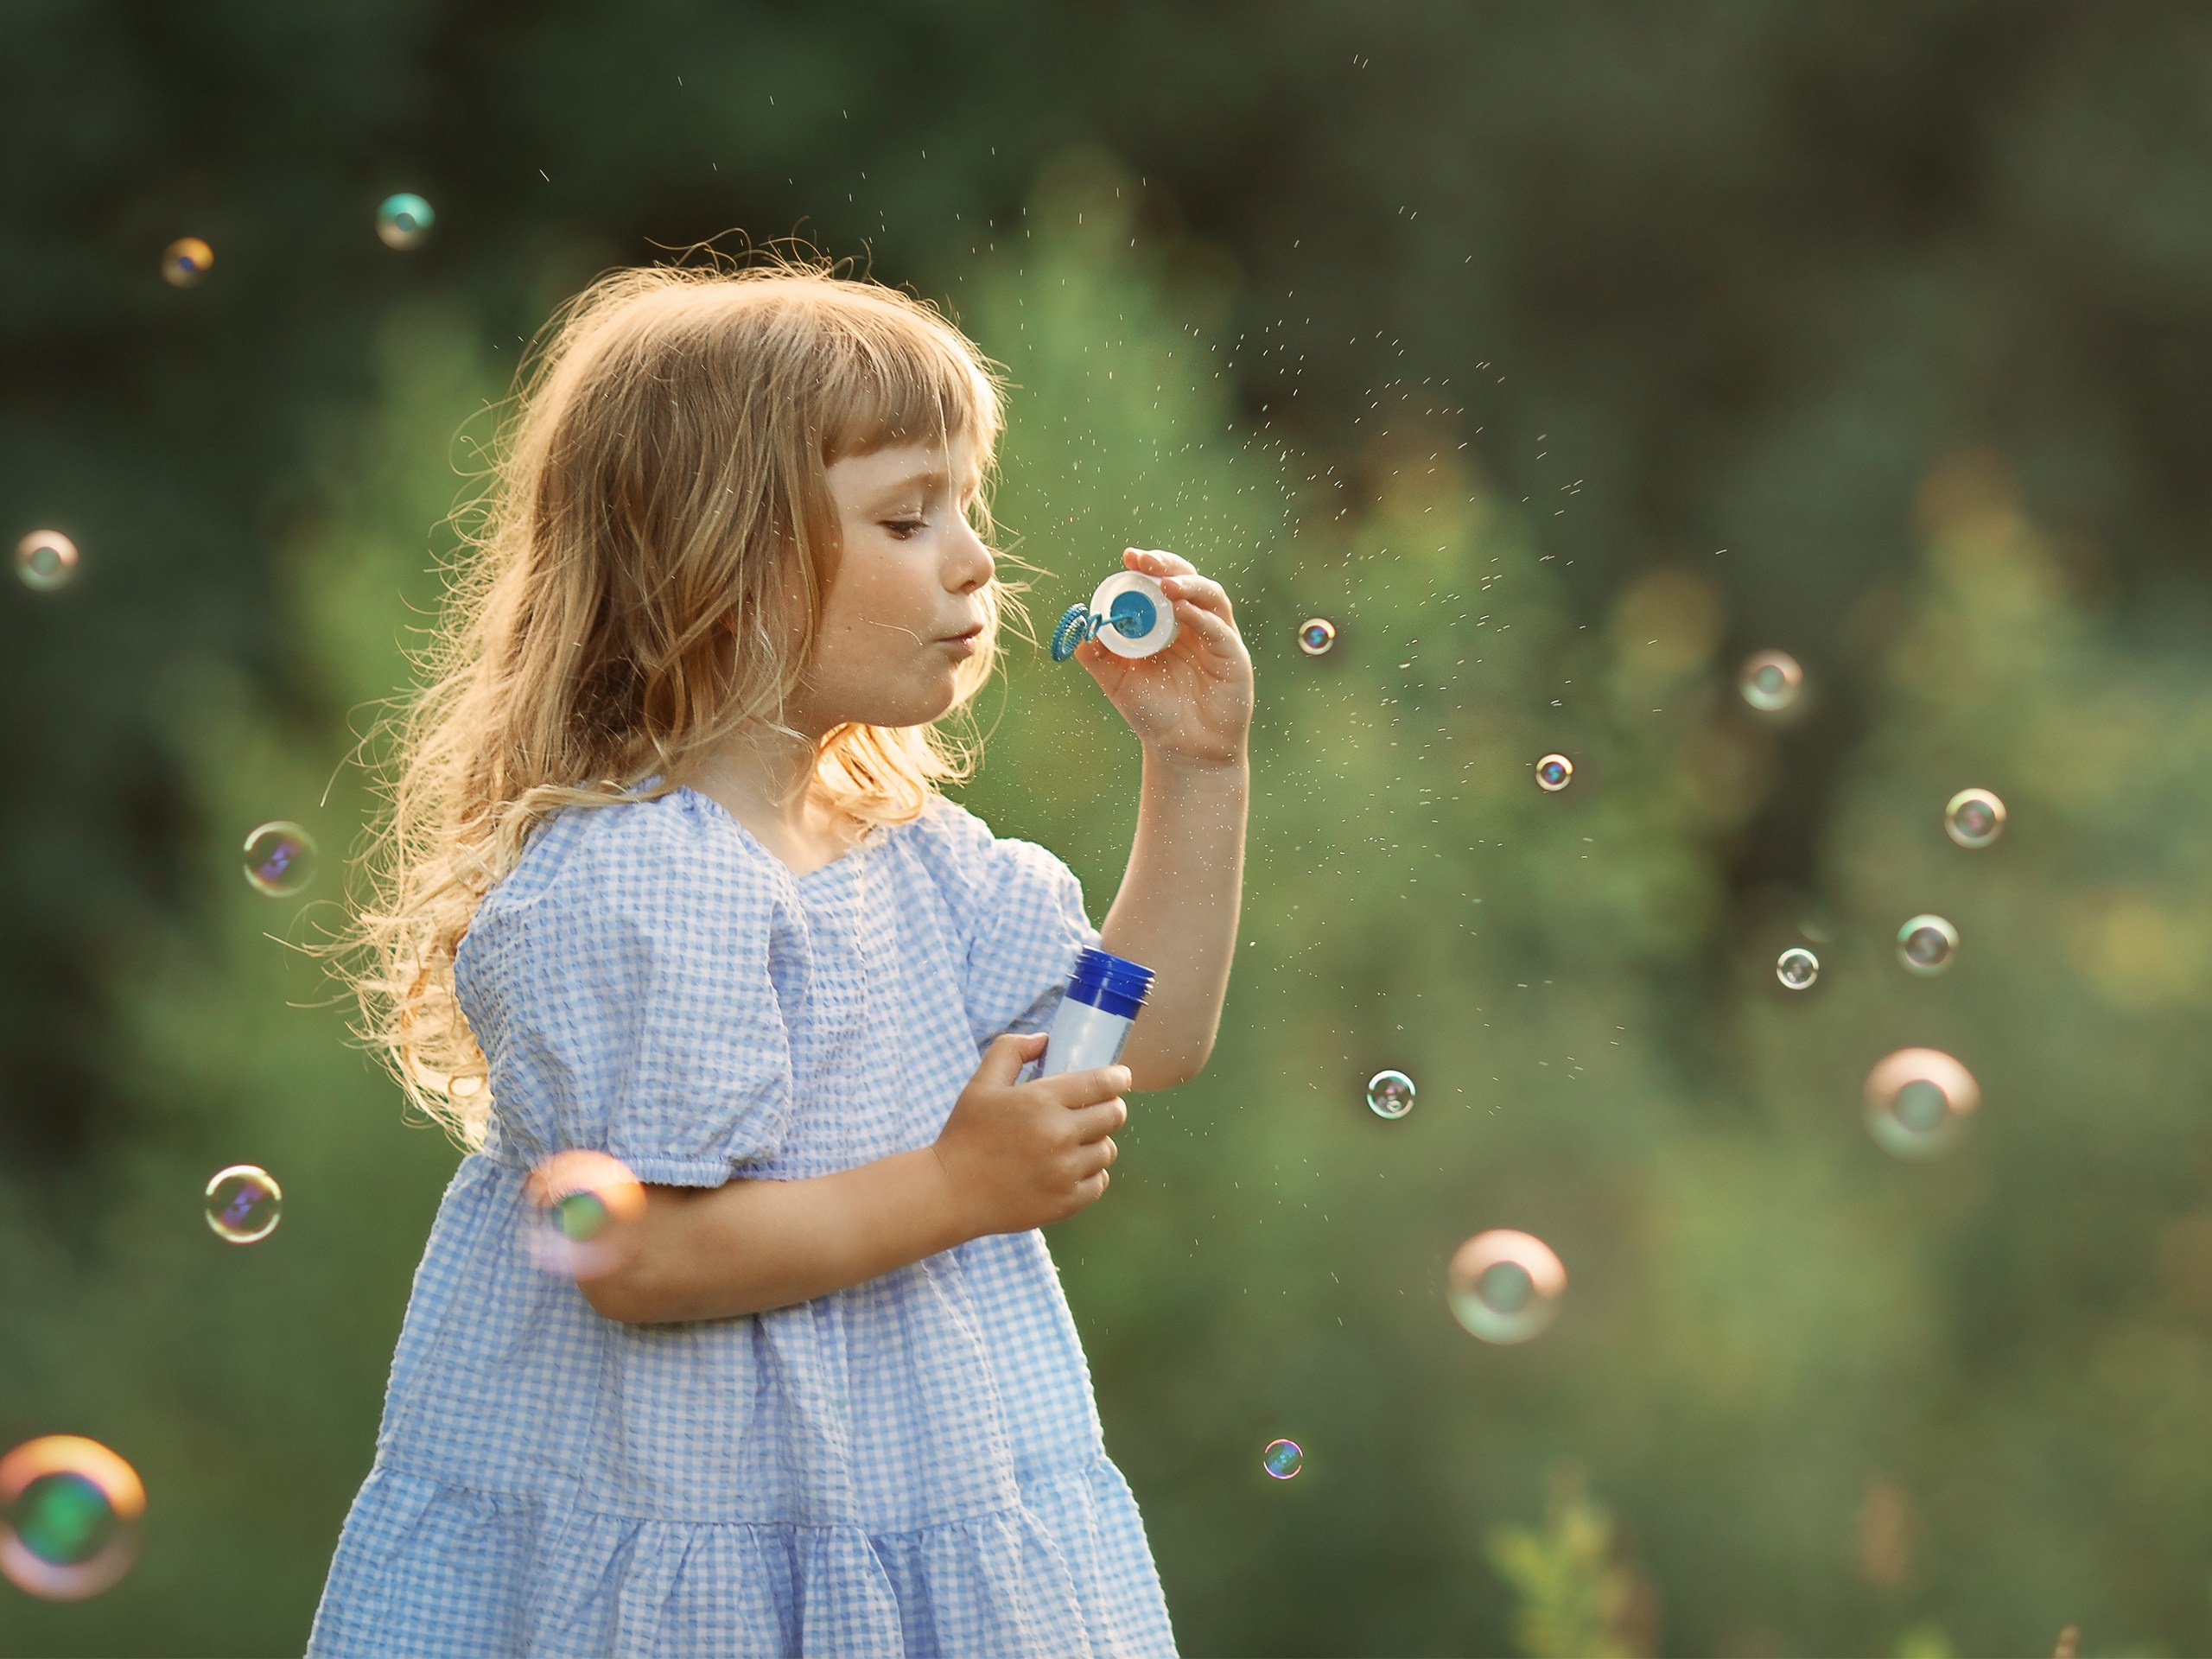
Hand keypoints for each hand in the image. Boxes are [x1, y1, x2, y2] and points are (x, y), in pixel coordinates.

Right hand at [932, 1032, 1126, 1235]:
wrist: (951, 1194)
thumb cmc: (965, 1135)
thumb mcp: (981, 1083)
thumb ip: (1011, 1051)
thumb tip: (1044, 1039)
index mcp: (1042, 1101)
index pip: (1102, 1084)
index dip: (1118, 1078)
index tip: (1120, 1077)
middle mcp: (1060, 1136)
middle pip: (1114, 1115)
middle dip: (1111, 1107)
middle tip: (1098, 1108)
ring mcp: (1065, 1173)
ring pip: (1108, 1150)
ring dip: (1098, 1141)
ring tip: (1078, 1139)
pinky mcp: (1066, 1202)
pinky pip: (1100, 1182)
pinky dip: (1092, 1173)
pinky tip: (1072, 1166)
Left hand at [1077, 548, 1253, 769]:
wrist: (1183, 751)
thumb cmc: (1154, 713)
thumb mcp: (1116, 681)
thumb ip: (1096, 654)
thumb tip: (1079, 625)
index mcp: (1170, 623)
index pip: (1162, 582)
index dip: (1148, 567)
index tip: (1128, 557)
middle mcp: (1196, 624)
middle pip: (1188, 580)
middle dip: (1166, 565)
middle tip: (1143, 561)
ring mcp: (1218, 637)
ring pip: (1210, 596)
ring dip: (1188, 584)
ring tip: (1164, 584)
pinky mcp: (1234, 657)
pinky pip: (1219, 629)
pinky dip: (1201, 617)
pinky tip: (1181, 611)